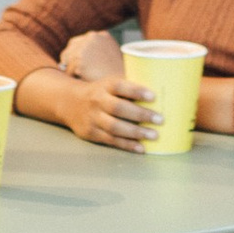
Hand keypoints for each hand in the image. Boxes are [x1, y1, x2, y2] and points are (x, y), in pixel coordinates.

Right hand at [54, 34, 158, 151]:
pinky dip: (127, 145)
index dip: (136, 90)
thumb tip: (164, 94)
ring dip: (136, 132)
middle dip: (140, 114)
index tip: (153, 96)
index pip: (120, 85)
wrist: (70, 103)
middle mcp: (97, 101)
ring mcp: (93, 118)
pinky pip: (110, 140)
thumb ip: (130, 89)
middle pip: (118, 108)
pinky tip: (141, 148)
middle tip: (160, 119)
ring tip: (154, 135)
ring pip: (114, 127)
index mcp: (105, 85)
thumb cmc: (101, 93)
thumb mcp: (110, 85)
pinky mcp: (91, 133)